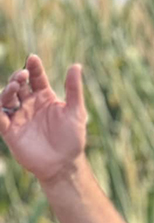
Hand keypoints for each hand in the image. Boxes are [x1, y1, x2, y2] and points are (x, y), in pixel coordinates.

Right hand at [0, 55, 87, 183]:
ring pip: (6, 98)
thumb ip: (74, 89)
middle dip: (18, 77)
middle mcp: (29, 104)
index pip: (36, 78)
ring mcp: (19, 117)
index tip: (33, 58)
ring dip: (7, 90)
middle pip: (18, 85)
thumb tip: (76, 65)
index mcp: (45, 98)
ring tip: (14, 86)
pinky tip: (1, 107)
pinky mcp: (10, 131)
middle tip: (23, 74)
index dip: (34, 67)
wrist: (64, 164)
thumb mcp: (76, 111)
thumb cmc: (72, 138)